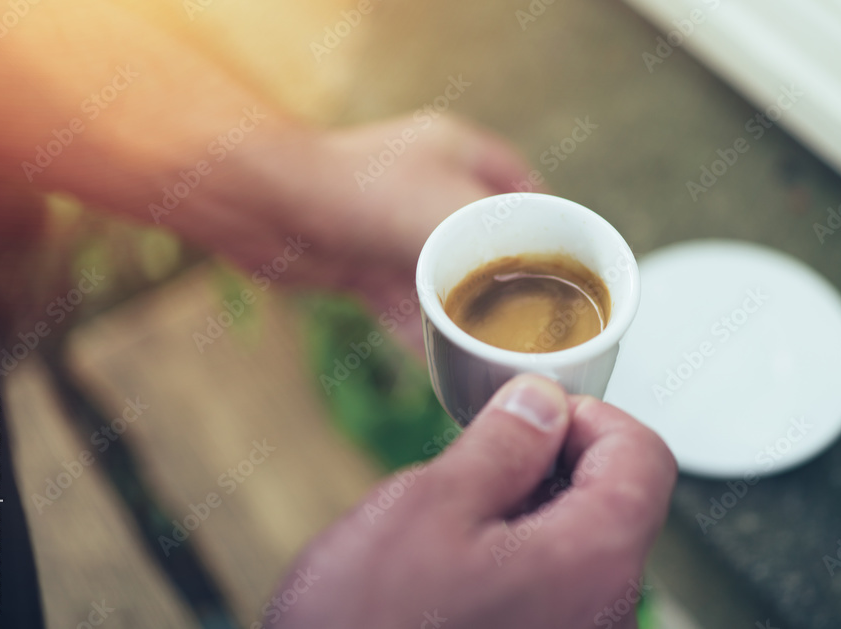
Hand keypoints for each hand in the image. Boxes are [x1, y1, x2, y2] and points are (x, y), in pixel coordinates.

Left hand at [192, 113, 541, 352]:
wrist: (265, 207)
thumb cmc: (356, 192)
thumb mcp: (448, 213)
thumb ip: (500, 250)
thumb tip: (539, 294)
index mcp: (463, 154)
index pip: (529, 194)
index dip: (554, 234)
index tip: (575, 276)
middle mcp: (433, 187)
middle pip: (490, 243)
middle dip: (512, 285)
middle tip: (541, 326)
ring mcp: (398, 226)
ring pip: (450, 278)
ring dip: (469, 316)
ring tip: (502, 354)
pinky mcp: (368, 262)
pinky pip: (410, 303)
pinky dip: (428, 331)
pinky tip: (448, 364)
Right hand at [265, 375, 675, 628]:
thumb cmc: (371, 628)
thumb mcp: (430, 507)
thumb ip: (502, 446)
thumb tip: (542, 403)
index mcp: (593, 563)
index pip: (644, 457)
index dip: (590, 417)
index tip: (536, 413)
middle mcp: (607, 613)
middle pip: (615, 503)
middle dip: (552, 464)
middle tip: (481, 460)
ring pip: (579, 548)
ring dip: (528, 513)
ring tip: (455, 521)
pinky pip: (555, 593)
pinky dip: (518, 560)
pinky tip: (457, 569)